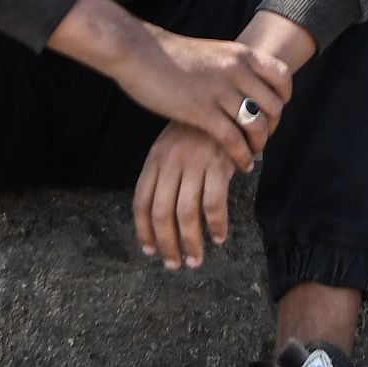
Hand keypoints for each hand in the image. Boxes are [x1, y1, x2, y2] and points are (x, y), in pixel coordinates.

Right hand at [74, 7, 295, 164]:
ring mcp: (220, 91)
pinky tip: (241, 164)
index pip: (282, 76)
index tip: (274, 111)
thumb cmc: (170, 56)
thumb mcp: (212, 53)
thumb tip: (244, 84)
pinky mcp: (202, 111)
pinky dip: (242, 156)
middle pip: (274, 106)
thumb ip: (231, 67)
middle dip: (272, 126)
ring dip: (258, 144)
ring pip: (257, 125)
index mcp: (240, 54)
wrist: (139, 52)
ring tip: (251, 153)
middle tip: (261, 137)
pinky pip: (234, 140)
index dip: (284, 97)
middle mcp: (236, 71)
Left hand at [135, 121, 243, 269]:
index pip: (142, 202)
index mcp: (154, 160)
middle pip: (162, 213)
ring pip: (187, 214)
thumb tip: (158, 215)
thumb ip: (163, 175)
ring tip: (195, 260)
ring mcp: (194, 164)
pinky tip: (219, 237)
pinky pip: (214, 203)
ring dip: (191, 242)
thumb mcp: (171, 146)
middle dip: (167, 244)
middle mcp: (170, 163)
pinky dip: (217, 225)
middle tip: (174, 264)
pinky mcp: (218, 165)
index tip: (150, 250)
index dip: (144, 230)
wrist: (225, 102)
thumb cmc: (197, 130)